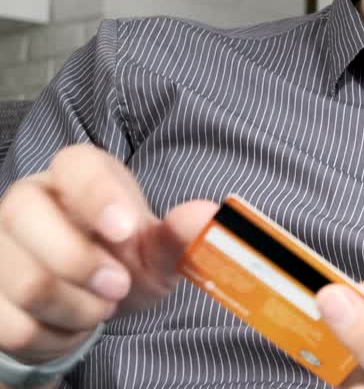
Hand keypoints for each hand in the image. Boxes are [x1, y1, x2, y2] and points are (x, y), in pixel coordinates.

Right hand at [0, 143, 216, 363]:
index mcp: (76, 174)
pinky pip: (10, 325)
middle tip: (119, 287)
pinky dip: (54, 338)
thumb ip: (180, 236)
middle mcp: (26, 199)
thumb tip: (205, 216)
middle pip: (24, 218)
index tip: (126, 230)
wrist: (92, 303)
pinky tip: (71, 327)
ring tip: (100, 308)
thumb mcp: (158, 252)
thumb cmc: (125, 260)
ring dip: (76, 309)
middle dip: (79, 263)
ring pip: (23, 281)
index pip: (73, 164)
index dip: (96, 194)